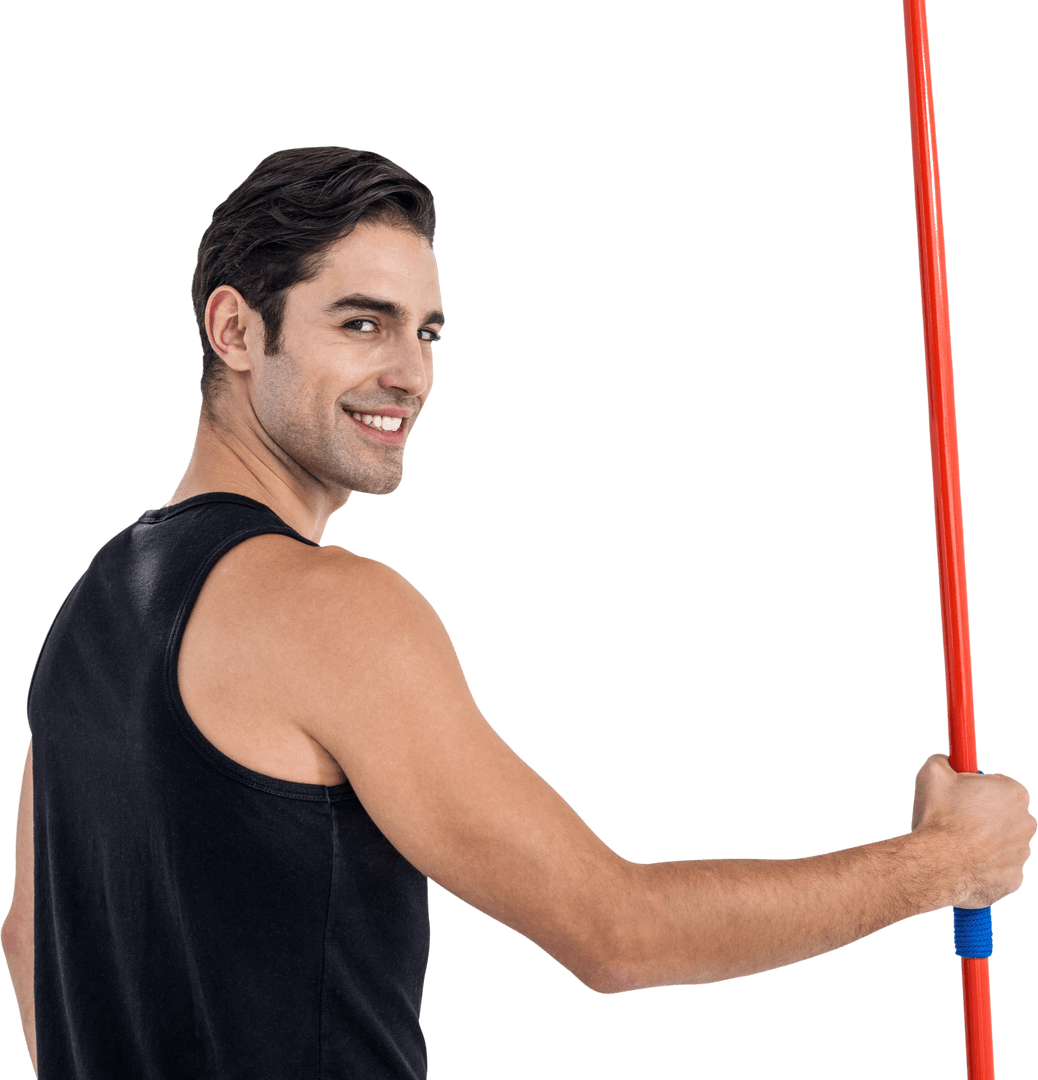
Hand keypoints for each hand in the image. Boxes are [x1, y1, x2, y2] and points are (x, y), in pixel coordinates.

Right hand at [910, 753, 1035, 908]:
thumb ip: (944, 759)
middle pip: (1003, 813)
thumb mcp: (933, 772)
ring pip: (1000, 842)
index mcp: (1013, 792)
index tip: (959, 792)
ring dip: (981, 840)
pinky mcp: (1013, 880)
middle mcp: (1026, 823)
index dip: (974, 787)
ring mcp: (1022, 854)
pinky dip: (980, 865)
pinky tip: (960, 862)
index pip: (997, 783)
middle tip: (953, 817)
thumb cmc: (938, 817)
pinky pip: (996, 867)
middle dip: (982, 814)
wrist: (935, 865)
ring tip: (952, 842)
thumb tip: (946, 760)